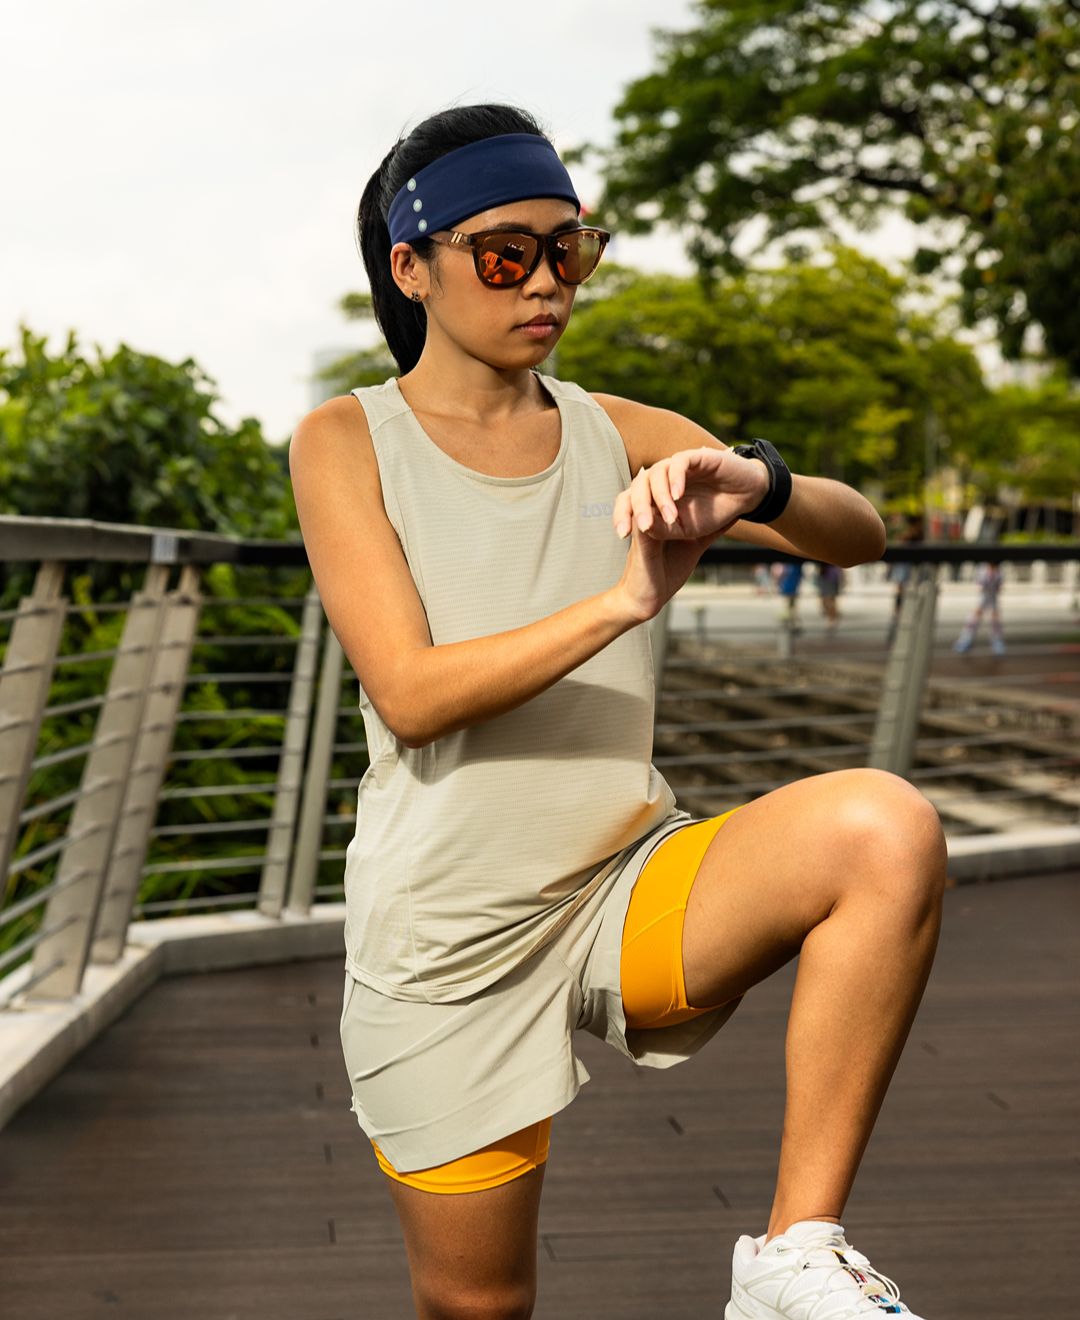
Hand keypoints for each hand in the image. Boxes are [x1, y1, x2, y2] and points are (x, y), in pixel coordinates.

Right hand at [610, 447, 769, 624]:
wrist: (649, 598)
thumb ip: (710, 529)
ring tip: (695, 478)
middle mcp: (649, 510)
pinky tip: (676, 499)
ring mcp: (641, 519)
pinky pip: (647, 509)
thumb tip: (732, 517)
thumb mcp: (696, 546)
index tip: (711, 454)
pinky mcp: (638, 532)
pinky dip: (659, 503)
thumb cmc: (668, 572)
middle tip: (707, 454)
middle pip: (660, 477)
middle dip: (681, 466)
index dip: (689, 469)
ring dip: (671, 484)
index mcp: (662, 511)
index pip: (673, 482)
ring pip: (648, 487)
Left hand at [612, 446, 768, 541]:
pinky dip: (676, 479)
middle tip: (642, 526)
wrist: (745, 497)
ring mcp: (676, 466)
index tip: (622, 535)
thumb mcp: (684, 529)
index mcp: (653, 495)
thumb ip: (662, 529)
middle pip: (637, 486)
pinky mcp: (695, 456)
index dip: (621, 515)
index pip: (628, 500)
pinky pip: (678, 463)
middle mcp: (661, 477)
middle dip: (637, 507)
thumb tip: (641, 526)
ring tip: (670, 517)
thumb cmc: (712, 512)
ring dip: (660, 497)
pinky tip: (678, 495)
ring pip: (655, 474)